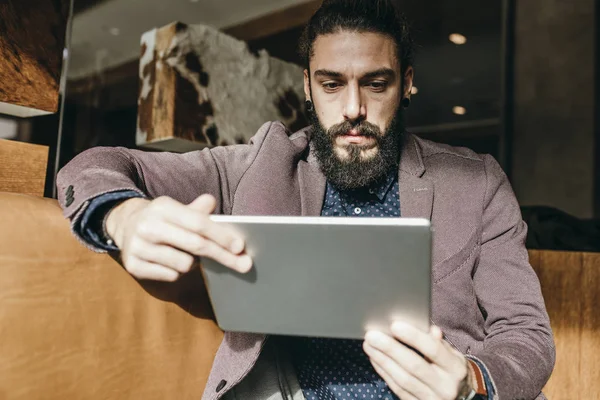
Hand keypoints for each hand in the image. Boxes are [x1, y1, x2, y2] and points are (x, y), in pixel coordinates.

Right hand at [106, 194, 251, 280]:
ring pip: (184, 264)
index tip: (240, 247)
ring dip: (193, 263)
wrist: (125, 225)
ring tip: (186, 253)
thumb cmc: (163, 218)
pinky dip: (177, 271)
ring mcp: (138, 247)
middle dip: (223, 256)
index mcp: (162, 207)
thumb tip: (212, 203)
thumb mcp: (179, 208)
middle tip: (244, 265)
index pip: (198, 223)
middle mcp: (148, 226)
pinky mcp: (133, 266)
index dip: (221, 236)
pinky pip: (171, 276)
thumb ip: (198, 210)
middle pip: (195, 245)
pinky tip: (170, 261)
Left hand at [363, 322, 472, 399]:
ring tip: (369, 346)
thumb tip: (427, 327)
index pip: (434, 350)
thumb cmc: (451, 370)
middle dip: (390, 349)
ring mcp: (432, 399)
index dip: (414, 337)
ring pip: (403, 380)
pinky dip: (385, 374)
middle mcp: (445, 386)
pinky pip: (398, 390)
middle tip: (372, 335)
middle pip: (414, 366)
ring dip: (383, 361)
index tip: (395, 325)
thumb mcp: (453, 355)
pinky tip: (375, 360)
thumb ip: (438, 342)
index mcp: (455, 368)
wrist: (461, 398)